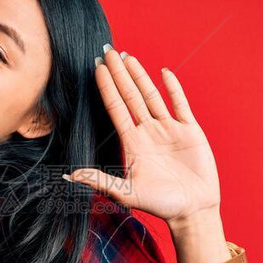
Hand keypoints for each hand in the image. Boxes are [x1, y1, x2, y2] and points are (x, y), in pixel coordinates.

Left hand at [63, 45, 221, 225]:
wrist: (192, 211)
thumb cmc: (159, 205)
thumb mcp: (125, 193)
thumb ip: (99, 181)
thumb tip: (69, 176)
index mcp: (133, 143)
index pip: (116, 108)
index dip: (106, 88)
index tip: (97, 68)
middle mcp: (148, 132)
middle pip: (130, 96)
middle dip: (119, 74)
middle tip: (108, 50)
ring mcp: (168, 129)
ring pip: (151, 96)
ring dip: (140, 76)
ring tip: (128, 56)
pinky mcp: (190, 131)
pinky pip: (179, 104)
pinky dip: (173, 88)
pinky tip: (164, 72)